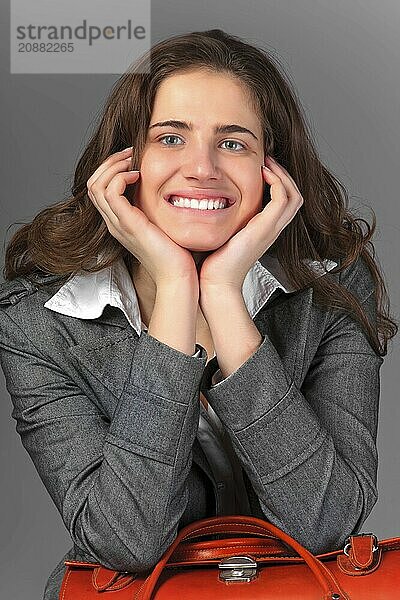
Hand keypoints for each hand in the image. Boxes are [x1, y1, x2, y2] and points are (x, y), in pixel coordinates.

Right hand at [86, 148, 196, 285]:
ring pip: (96, 185)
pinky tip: (139, 175)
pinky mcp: (128, 224)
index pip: (99, 188)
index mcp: (120, 222)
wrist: (177, 275)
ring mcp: (119, 224)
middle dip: (109, 162)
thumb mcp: (162, 223)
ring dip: (113, 166)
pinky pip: (111, 192)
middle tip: (130, 153)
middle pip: (92, 184)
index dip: (111, 168)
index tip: (132, 158)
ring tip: (132, 160)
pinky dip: (120, 177)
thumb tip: (167, 187)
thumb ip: (155, 207)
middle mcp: (114, 222)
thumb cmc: (176, 253)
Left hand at [199, 155, 303, 292]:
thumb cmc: (213, 264)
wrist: (216, 283)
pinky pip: (282, 199)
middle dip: (283, 174)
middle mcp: (271, 229)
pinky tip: (262, 173)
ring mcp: (270, 230)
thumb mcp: (220, 235)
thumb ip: (221, 220)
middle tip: (267, 161)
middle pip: (294, 196)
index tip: (261, 167)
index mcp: (263, 230)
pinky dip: (276, 182)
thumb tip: (205, 204)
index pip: (283, 202)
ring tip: (267, 163)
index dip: (277, 182)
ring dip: (282, 175)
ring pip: (293, 195)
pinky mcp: (265, 229)